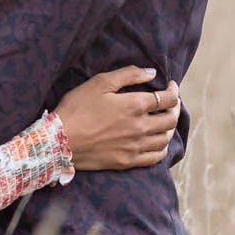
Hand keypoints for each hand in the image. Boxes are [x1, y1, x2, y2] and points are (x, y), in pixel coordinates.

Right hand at [55, 69, 182, 171]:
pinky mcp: (128, 161)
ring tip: (164, 121)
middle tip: (171, 103)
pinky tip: (158, 143)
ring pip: (165, 138)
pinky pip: (155, 158)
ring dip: (169, 128)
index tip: (171, 86)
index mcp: (135, 105)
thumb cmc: (77, 108)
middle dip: (175, 108)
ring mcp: (135, 146)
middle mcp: (141, 127)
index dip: (174, 91)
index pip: (168, 99)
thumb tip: (152, 73)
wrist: (59, 141)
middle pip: (170, 119)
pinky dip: (162, 149)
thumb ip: (128, 75)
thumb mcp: (99, 83)